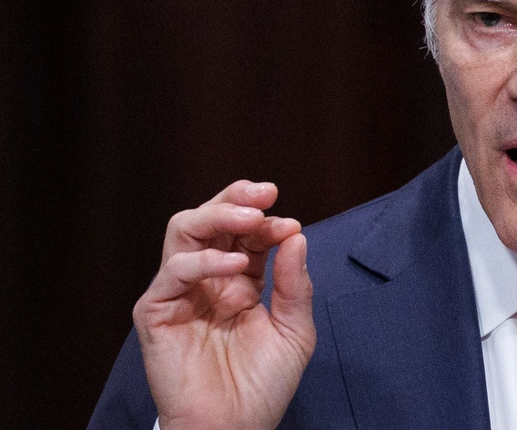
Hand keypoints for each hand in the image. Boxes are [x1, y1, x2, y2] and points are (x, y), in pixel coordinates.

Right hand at [133, 181, 315, 429]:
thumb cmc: (262, 387)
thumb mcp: (294, 330)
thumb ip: (294, 284)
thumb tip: (295, 234)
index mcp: (240, 280)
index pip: (246, 232)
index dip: (267, 220)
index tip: (291, 224)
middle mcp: (208, 280)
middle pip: (210, 219)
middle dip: (237, 198)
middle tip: (267, 194)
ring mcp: (181, 293)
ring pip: (183, 230)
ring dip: (217, 214)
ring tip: (251, 219)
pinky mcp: (157, 313)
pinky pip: (171, 272)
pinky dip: (203, 259)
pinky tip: (235, 265)